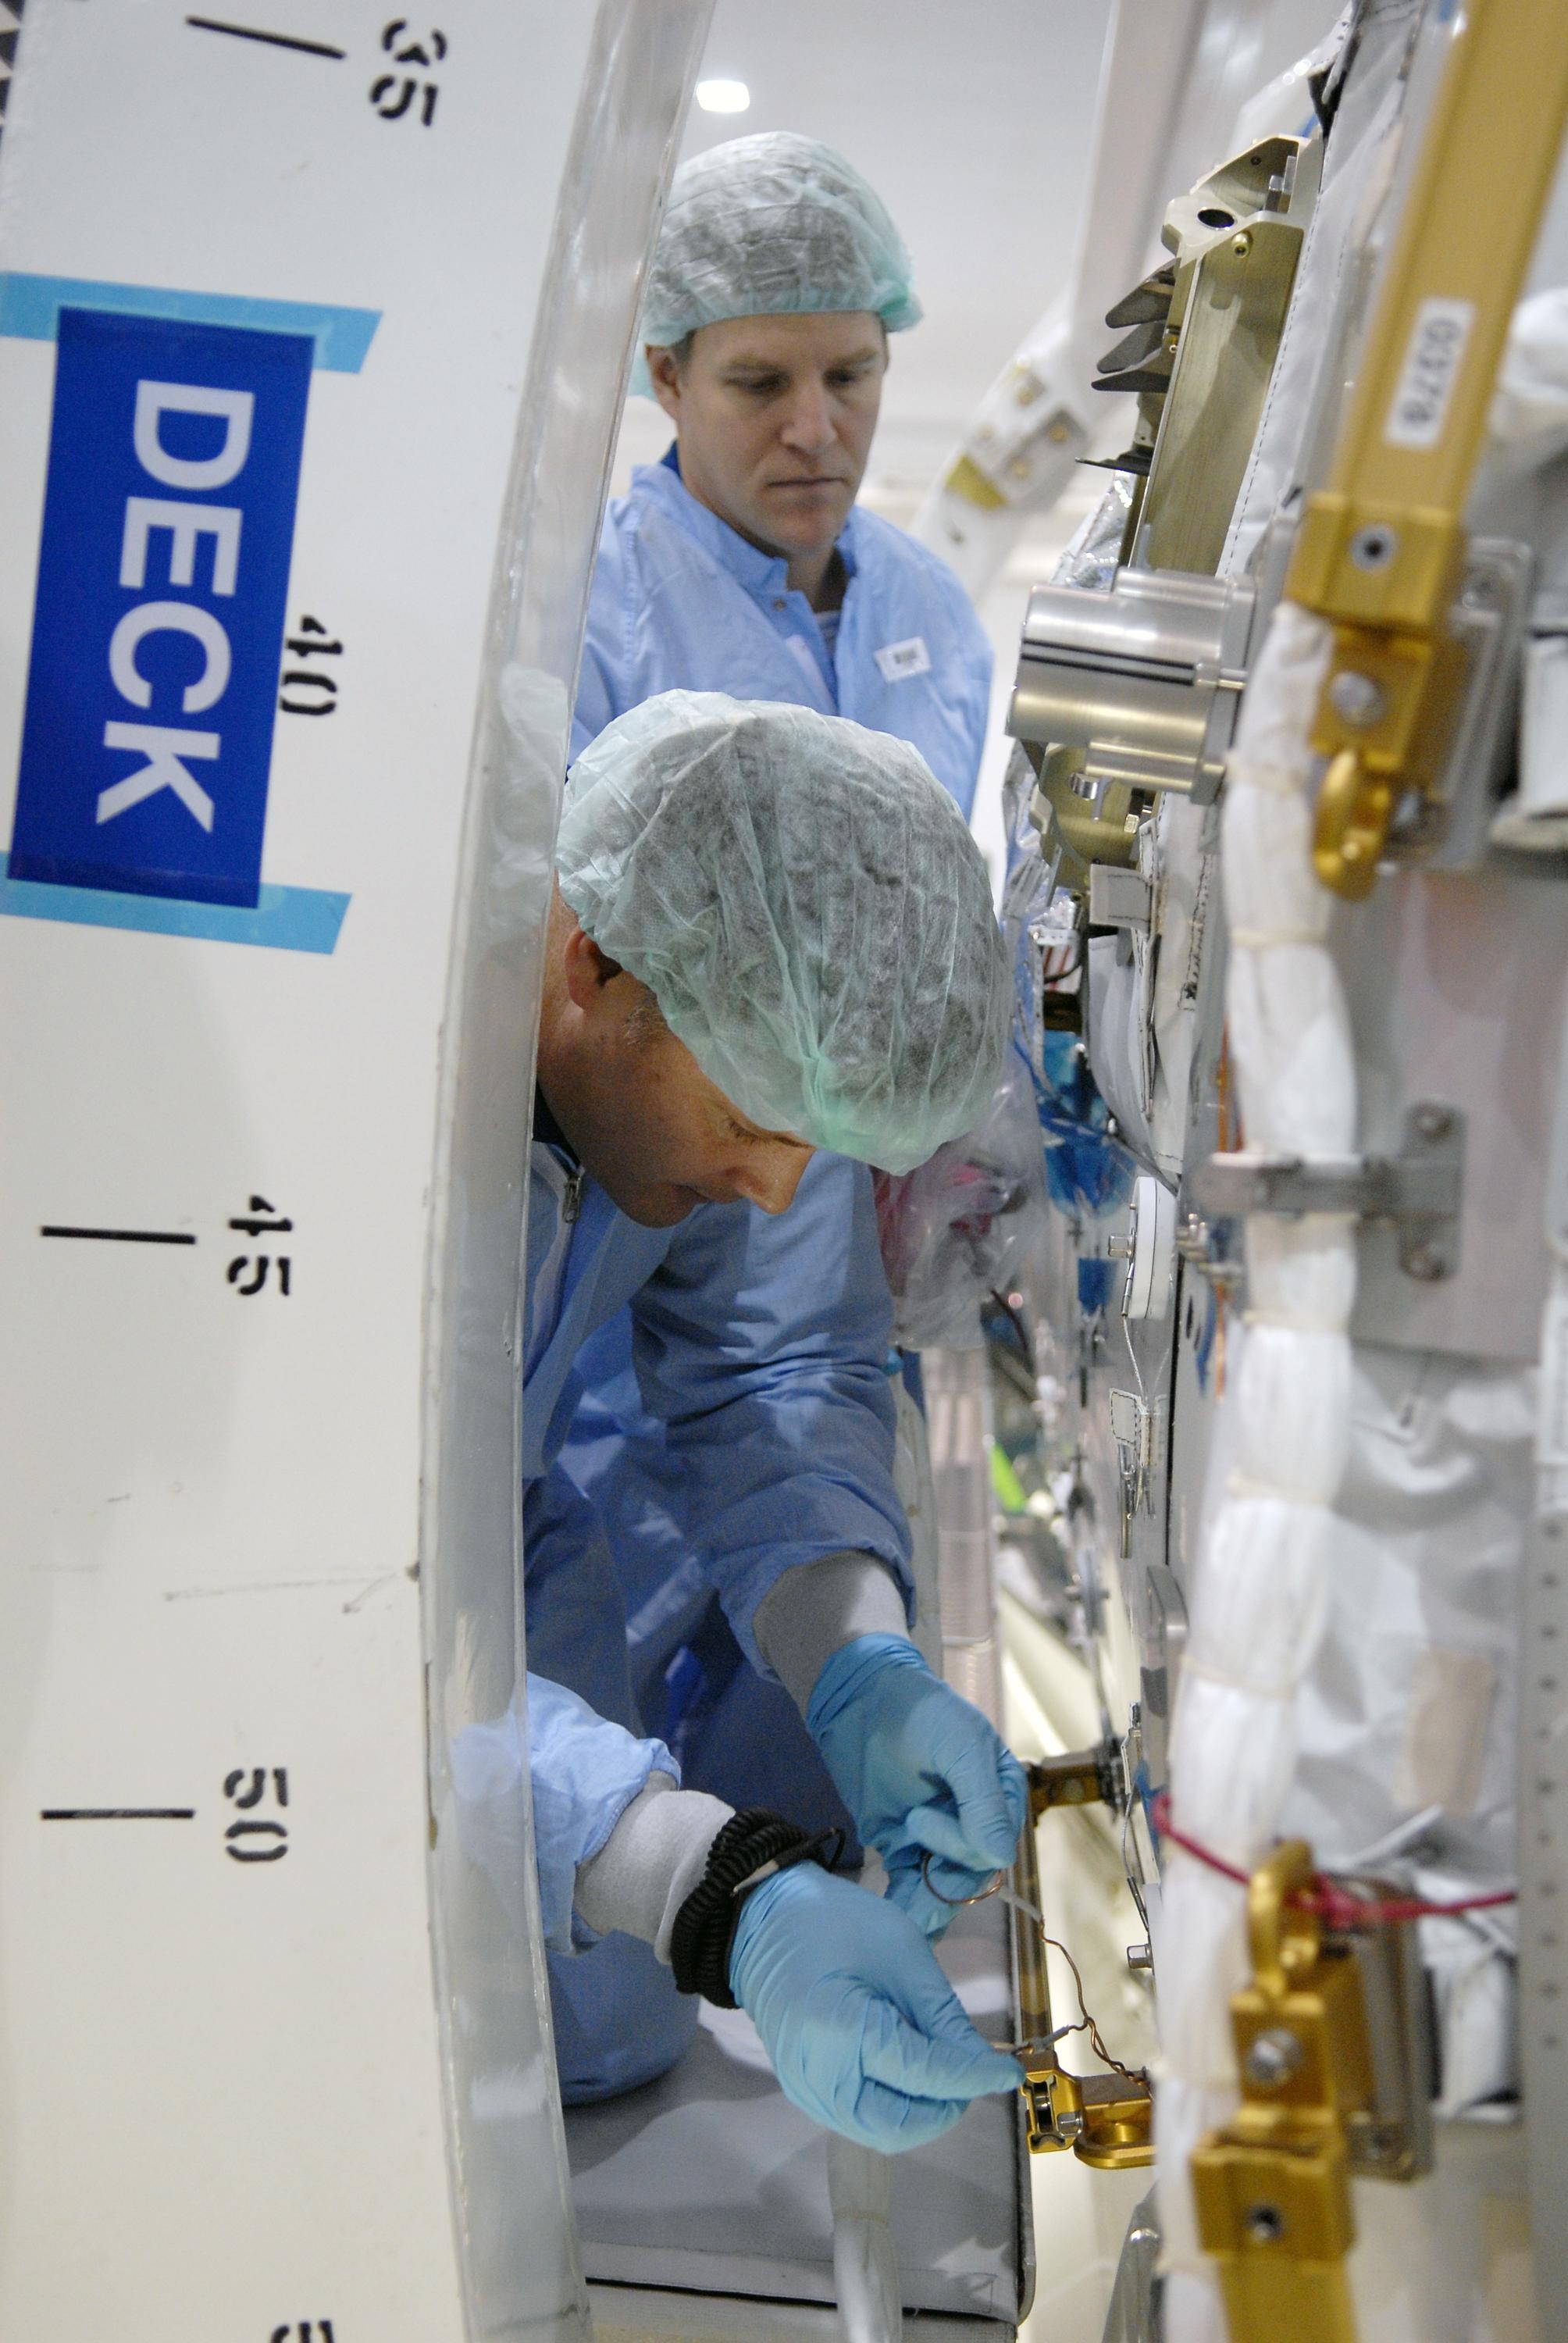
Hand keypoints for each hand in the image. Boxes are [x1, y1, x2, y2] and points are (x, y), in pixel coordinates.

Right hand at [729, 1861, 1020, 2149]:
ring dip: (919, 2108)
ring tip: (937, 2064)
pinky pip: (859, 2116)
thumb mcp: (902, 1955)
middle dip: (942, 2106)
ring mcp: (806, 2090)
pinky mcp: (803, 2090)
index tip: (1010, 2073)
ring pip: (880, 2129)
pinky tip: (904, 2065)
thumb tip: (986, 2068)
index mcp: (842, 2033)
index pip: (925, 2076)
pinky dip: (892, 2102)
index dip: (973, 2077)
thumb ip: (944, 2018)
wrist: (763, 1919)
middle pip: (899, 2126)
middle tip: (967, 2071)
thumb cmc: (834, 1922)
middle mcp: (819, 2077)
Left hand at [807, 1635, 1028, 1934]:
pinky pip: (911, 1885)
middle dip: (942, 1886)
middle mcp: (974, 1822)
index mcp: (1000, 1796)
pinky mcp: (902, 1845)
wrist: (859, 1698)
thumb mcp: (959, 1745)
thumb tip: (1001, 1858)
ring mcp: (937, 1837)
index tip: (917, 1820)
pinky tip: (893, 1924)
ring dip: (926, 1907)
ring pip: (943, 1887)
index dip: (962, 1846)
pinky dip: (905, 1906)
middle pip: (970, 1874)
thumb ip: (982, 1800)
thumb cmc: (920, 1711)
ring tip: (902, 1922)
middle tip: (907, 1889)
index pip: (994, 1844)